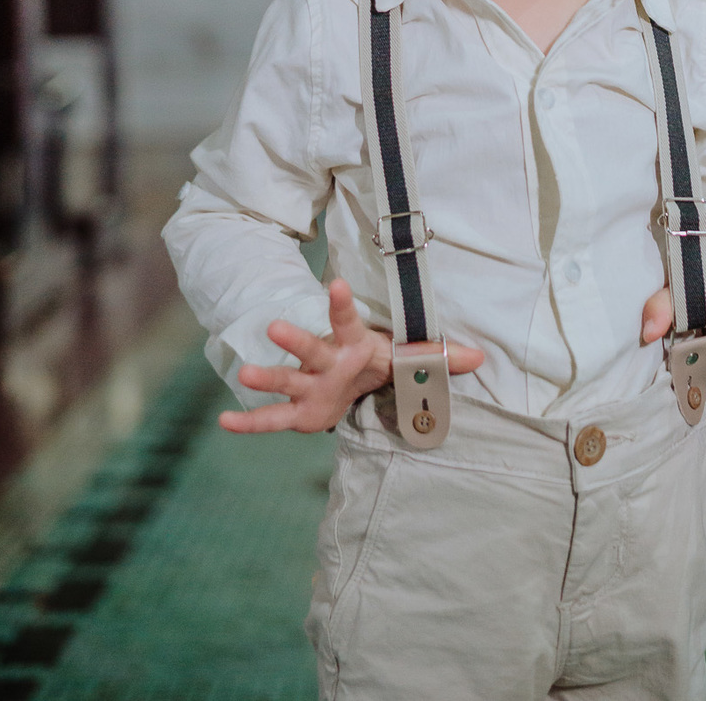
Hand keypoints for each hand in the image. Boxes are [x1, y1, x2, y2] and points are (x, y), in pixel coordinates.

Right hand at [219, 279, 484, 433]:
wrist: (354, 383)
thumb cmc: (380, 362)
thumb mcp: (409, 358)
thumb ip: (439, 358)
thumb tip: (482, 357)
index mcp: (353, 344)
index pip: (347, 320)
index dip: (342, 304)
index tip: (336, 283)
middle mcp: (325, 360)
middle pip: (309, 348)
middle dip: (295, 340)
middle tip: (274, 327)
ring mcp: (308, 385)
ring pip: (285, 380)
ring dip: (267, 376)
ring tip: (245, 371)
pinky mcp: (299, 413)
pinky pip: (271, 419)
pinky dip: (248, 421)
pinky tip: (224, 422)